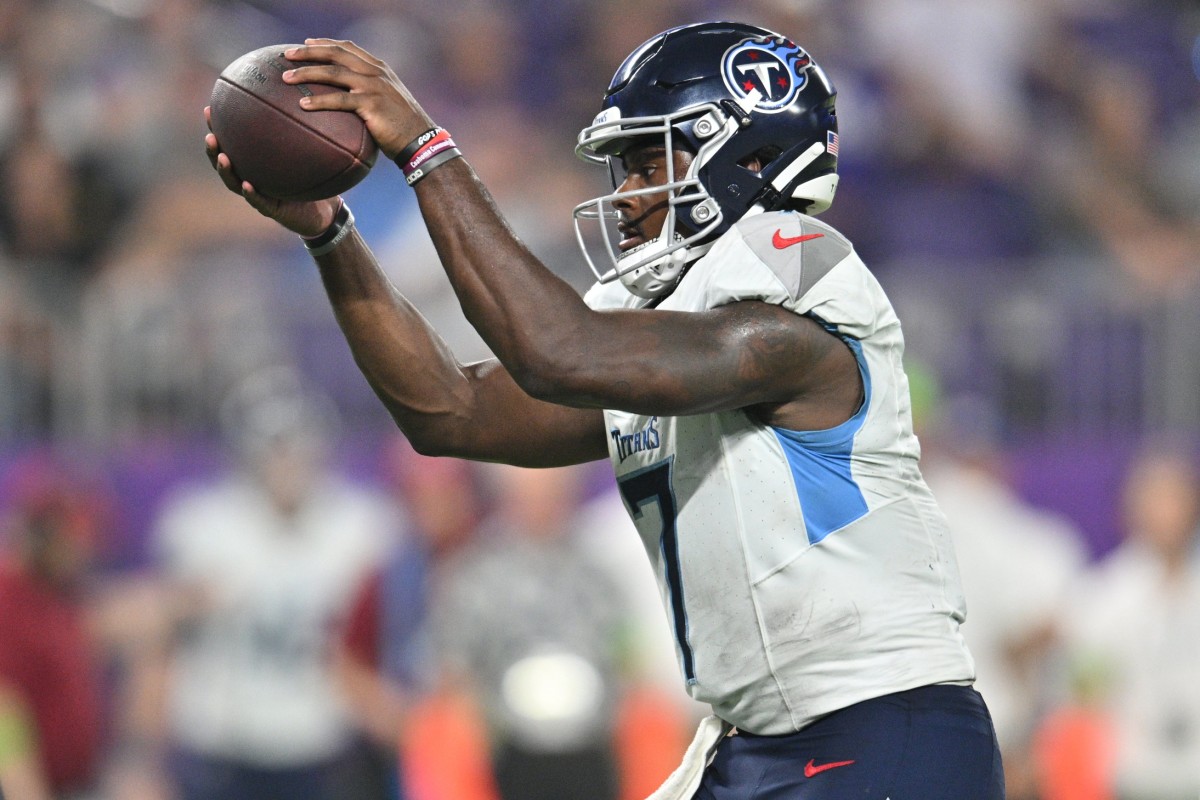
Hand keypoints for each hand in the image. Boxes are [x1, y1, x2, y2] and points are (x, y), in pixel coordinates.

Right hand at [203, 105, 338, 236]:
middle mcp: (251, 177)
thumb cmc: (313, 178)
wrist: (325, 210)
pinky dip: (252, 194)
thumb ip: (300, 130)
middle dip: (213, 150)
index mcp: (254, 163)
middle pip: (224, 163)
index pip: (231, 144)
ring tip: (223, 157)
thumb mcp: (306, 151)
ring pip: (234, 183)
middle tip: (210, 136)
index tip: (208, 110)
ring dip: (226, 171)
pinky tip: (247, 185)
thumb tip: (303, 96)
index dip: (217, 130)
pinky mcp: (272, 211)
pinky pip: (260, 202)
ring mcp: (259, 195)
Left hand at [281, 39, 434, 159]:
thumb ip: (370, 94)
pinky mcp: (371, 104)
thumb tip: (348, 102)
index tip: (307, 44)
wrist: (421, 141)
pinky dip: (319, 100)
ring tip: (286, 78)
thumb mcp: (388, 102)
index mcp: (379, 69)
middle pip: (336, 54)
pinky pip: (339, 99)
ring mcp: (373, 86)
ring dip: (307, 73)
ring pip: (333, 73)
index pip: (348, 48)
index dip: (326, 43)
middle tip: (286, 55)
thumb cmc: (402, 128)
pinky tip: (303, 105)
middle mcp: (375, 72)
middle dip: (308, 52)